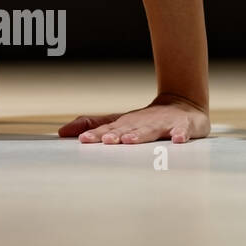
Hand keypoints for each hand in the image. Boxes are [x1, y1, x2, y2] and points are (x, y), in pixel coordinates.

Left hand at [58, 93, 209, 144]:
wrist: (183, 104)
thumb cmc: (147, 120)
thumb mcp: (120, 122)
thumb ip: (94, 126)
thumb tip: (62, 131)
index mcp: (126, 123)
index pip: (109, 129)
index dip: (97, 134)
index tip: (83, 140)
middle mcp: (142, 123)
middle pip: (128, 129)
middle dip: (116, 135)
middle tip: (105, 141)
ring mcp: (162, 124)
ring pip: (151, 130)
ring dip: (140, 135)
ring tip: (130, 141)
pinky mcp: (182, 126)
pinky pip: (182, 130)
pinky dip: (180, 134)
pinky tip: (176, 140)